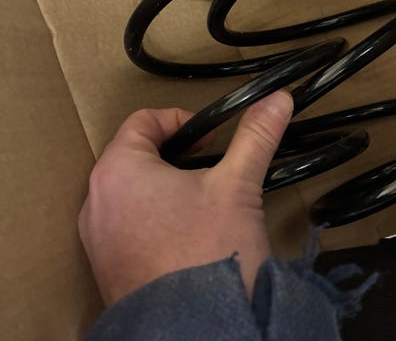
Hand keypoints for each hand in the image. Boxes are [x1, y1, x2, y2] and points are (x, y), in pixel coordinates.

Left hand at [78, 90, 293, 305]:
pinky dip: (151, 217)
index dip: (180, 121)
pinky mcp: (106, 266)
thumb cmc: (208, 257)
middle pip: (133, 154)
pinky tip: (185, 236)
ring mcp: (96, 237)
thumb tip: (276, 100)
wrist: (198, 333)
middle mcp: (96, 201)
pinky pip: (124, 223)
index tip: (209, 139)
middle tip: (207, 167)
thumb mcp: (237, 186)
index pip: (142, 120)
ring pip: (129, 190)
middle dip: (173, 155)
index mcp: (119, 170)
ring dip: (162, 186)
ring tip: (199, 203)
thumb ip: (256, 136)